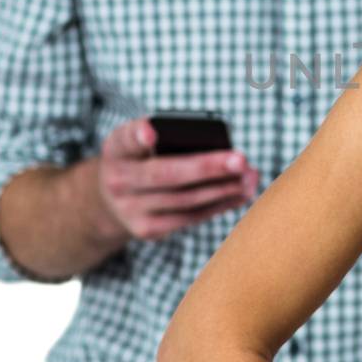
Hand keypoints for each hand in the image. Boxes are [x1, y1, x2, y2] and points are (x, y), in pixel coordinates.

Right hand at [96, 117, 259, 241]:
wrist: (112, 201)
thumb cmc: (142, 160)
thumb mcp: (142, 143)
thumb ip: (169, 138)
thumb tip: (222, 150)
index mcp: (118, 148)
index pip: (126, 138)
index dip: (139, 134)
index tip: (152, 132)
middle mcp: (117, 180)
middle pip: (167, 174)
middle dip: (207, 168)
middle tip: (240, 160)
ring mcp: (130, 209)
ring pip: (184, 200)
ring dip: (223, 189)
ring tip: (250, 177)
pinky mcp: (147, 230)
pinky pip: (189, 217)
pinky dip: (219, 205)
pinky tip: (240, 194)